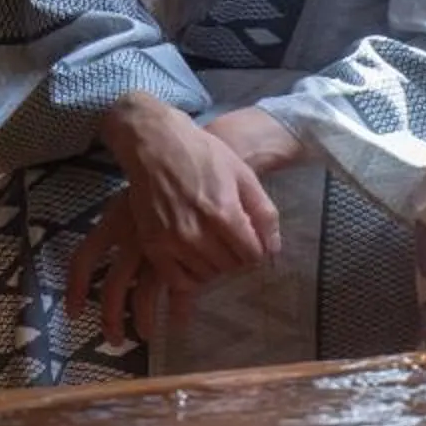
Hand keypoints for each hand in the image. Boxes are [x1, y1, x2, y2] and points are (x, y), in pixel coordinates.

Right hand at [66, 95, 281, 334]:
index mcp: (224, 213)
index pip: (252, 255)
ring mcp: (171, 241)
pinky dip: (191, 276)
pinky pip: (178, 279)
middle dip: (237, 256)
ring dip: (215, 265)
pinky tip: (196, 258)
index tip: (252, 240)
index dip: (257, 250)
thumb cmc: (204, 156)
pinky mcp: (152, 245)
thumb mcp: (243, 175)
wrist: (157, 146)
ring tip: (214, 245)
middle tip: (232, 240)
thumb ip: (263, 213)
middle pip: (230, 266)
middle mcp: (197, 232)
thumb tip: (273, 249)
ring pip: (207, 274)